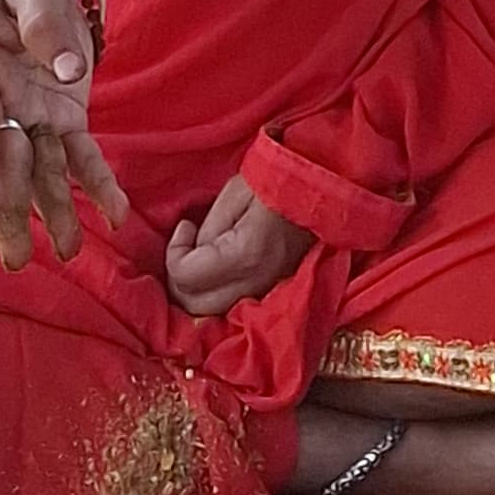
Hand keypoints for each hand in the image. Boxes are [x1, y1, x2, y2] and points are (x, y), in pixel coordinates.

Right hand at [0, 0, 124, 271]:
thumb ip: (44, 19)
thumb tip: (69, 70)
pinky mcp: (63, 119)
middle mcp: (0, 105)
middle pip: (3, 164)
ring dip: (52, 213)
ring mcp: (31, 117)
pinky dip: (97, 185)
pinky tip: (114, 216)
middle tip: (15, 259)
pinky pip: (80, 157)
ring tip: (69, 254)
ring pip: (40, 172)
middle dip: (10, 210)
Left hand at [164, 174, 311, 316]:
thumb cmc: (277, 181)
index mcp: (246, 255)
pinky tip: (218, 269)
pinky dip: (216, 293)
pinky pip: (233, 305)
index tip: (185, 228)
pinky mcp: (274, 291)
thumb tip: (193, 254)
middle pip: (196, 306)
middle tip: (186, 249)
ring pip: (213, 313)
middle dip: (180, 280)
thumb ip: (207, 231)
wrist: (320, 188)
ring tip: (200, 257)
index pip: (187, 278)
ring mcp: (269, 292)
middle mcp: (257, 283)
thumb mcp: (233, 193)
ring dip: (197, 290)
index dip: (174, 254)